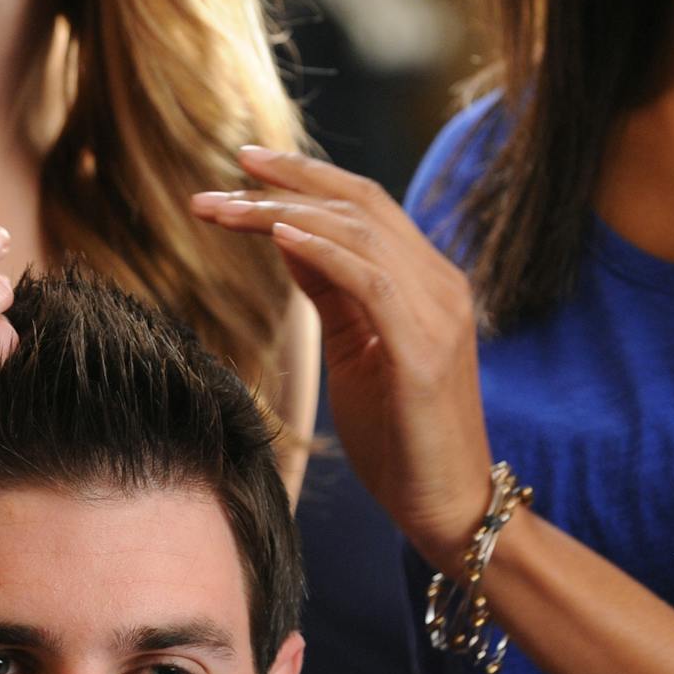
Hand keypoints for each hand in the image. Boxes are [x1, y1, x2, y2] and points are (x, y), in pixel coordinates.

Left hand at [192, 149, 493, 568]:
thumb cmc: (400, 441)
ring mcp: (438, 314)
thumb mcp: (355, 354)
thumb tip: (287, 239)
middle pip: (359, 204)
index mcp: (425, 282)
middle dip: (288, 181)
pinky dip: (323, 252)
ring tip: (225, 207)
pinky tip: (278, 238)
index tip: (245, 164)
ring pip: (358, 233)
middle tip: (225, 167)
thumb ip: (331, 294)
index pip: (364, 205)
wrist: (447, 509)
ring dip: (284, 214)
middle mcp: (439, 284)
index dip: (306, 177)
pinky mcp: (425, 351)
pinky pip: (370, 281)